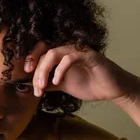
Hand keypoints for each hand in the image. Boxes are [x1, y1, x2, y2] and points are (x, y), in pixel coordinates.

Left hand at [24, 42, 139, 103]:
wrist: (113, 90)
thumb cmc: (91, 85)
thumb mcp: (64, 86)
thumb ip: (50, 83)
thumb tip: (33, 85)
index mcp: (63, 54)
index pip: (41, 51)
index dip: (31, 60)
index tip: (26, 76)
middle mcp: (69, 49)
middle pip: (44, 51)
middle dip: (36, 68)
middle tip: (35, 85)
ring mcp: (79, 50)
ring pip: (53, 53)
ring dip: (44, 70)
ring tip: (42, 86)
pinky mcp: (89, 55)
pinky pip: (69, 58)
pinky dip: (60, 70)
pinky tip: (57, 82)